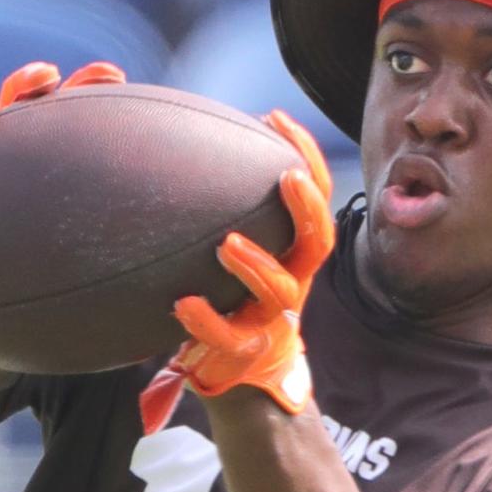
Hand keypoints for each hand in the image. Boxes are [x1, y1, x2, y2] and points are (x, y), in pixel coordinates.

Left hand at [140, 110, 334, 434]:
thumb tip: (173, 136)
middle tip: (286, 177)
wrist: (241, 372)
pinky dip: (206, 320)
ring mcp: (272, 320)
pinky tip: (183, 304)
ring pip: (279, 291)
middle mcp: (294, 281)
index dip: (306, 157)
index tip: (276, 118)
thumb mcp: (239, 250)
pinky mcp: (244, 353)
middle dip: (306, 208)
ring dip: (256, 265)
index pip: (317, 197)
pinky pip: (227, 337)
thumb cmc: (233, 297)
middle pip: (318, 241)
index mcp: (295, 252)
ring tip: (226, 244)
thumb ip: (222, 207)